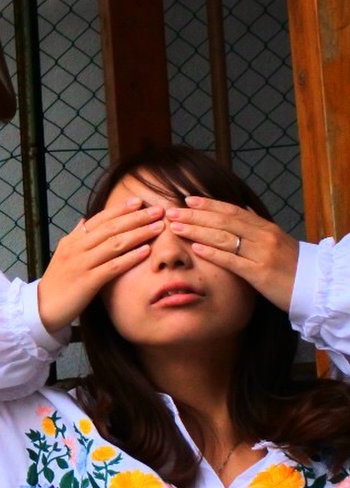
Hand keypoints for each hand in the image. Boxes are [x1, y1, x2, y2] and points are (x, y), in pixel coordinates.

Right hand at [37, 197, 164, 332]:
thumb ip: (76, 236)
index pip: (99, 219)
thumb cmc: (57, 282)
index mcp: (73, 240)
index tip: (139, 201)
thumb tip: (84, 220)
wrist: (44, 306)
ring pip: (114, 244)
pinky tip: (146, 251)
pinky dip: (130, 258)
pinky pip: (113, 266)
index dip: (120, 209)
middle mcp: (77, 248)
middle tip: (157, 211)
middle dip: (136, 218)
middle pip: (111, 228)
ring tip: (158, 227)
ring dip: (138, 234)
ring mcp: (82, 263)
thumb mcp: (63, 254)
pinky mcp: (88, 281)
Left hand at [165, 196, 299, 311]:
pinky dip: (213, 253)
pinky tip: (196, 248)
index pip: (232, 211)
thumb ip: (257, 226)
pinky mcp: (260, 273)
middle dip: (195, 215)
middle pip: (223, 221)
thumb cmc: (292, 266)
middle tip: (172, 211)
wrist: (315, 288)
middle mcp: (263, 236)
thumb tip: (241, 209)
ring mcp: (262, 253)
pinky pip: (232, 261)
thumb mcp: (277, 241)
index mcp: (266, 227)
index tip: (188, 199)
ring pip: (224, 238)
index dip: (208, 204)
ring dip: (197, 231)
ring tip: (177, 227)